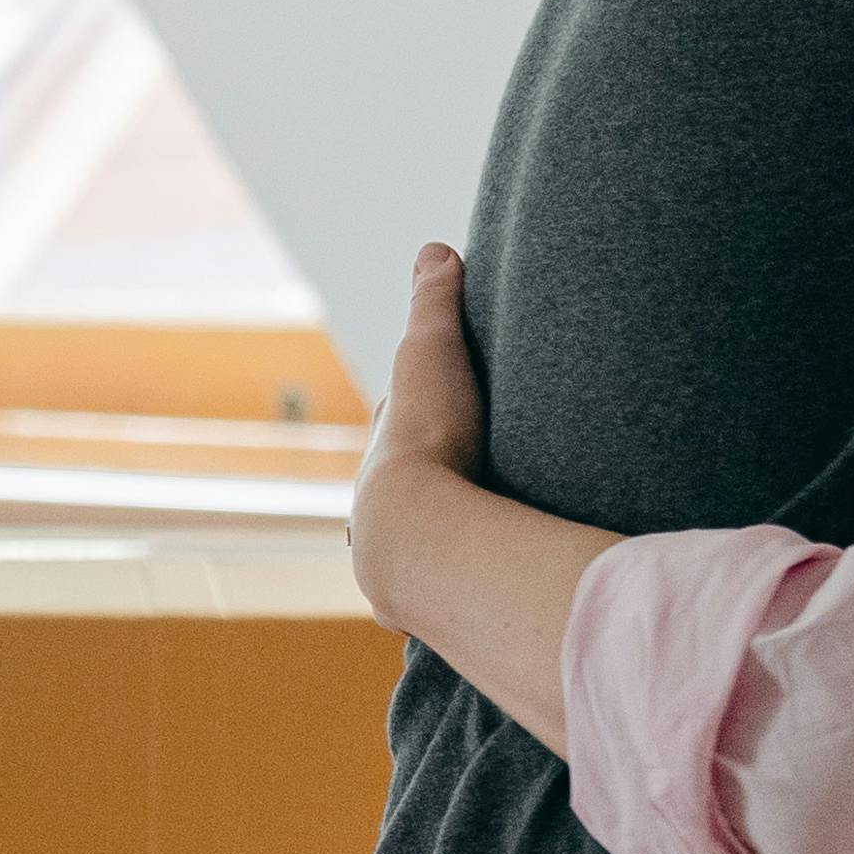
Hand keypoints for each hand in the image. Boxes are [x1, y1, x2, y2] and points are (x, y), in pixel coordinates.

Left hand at [351, 242, 487, 628]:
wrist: (418, 534)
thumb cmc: (429, 440)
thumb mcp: (433, 354)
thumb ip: (436, 302)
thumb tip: (435, 249)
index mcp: (388, 448)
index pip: (403, 422)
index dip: (425, 408)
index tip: (446, 403)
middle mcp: (378, 504)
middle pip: (407, 489)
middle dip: (432, 483)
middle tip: (467, 477)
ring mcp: (392, 557)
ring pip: (417, 545)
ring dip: (439, 544)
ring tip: (475, 547)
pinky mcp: (416, 603)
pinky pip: (433, 594)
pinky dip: (448, 591)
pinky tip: (469, 601)